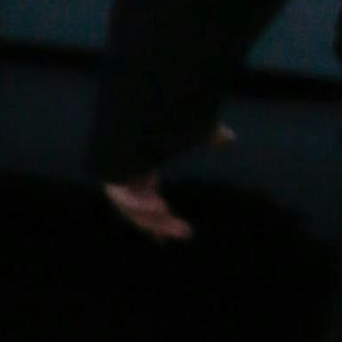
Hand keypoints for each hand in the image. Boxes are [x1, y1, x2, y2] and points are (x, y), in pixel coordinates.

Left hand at [104, 125, 233, 242]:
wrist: (136, 108)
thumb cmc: (162, 117)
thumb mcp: (189, 129)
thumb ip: (208, 135)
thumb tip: (231, 136)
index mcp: (136, 168)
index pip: (143, 197)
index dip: (156, 214)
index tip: (166, 232)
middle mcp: (122, 176)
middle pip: (139, 209)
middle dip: (161, 224)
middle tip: (187, 233)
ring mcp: (115, 178)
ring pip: (134, 210)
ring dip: (157, 221)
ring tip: (184, 228)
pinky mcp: (110, 177)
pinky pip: (125, 200)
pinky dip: (142, 206)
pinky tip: (162, 207)